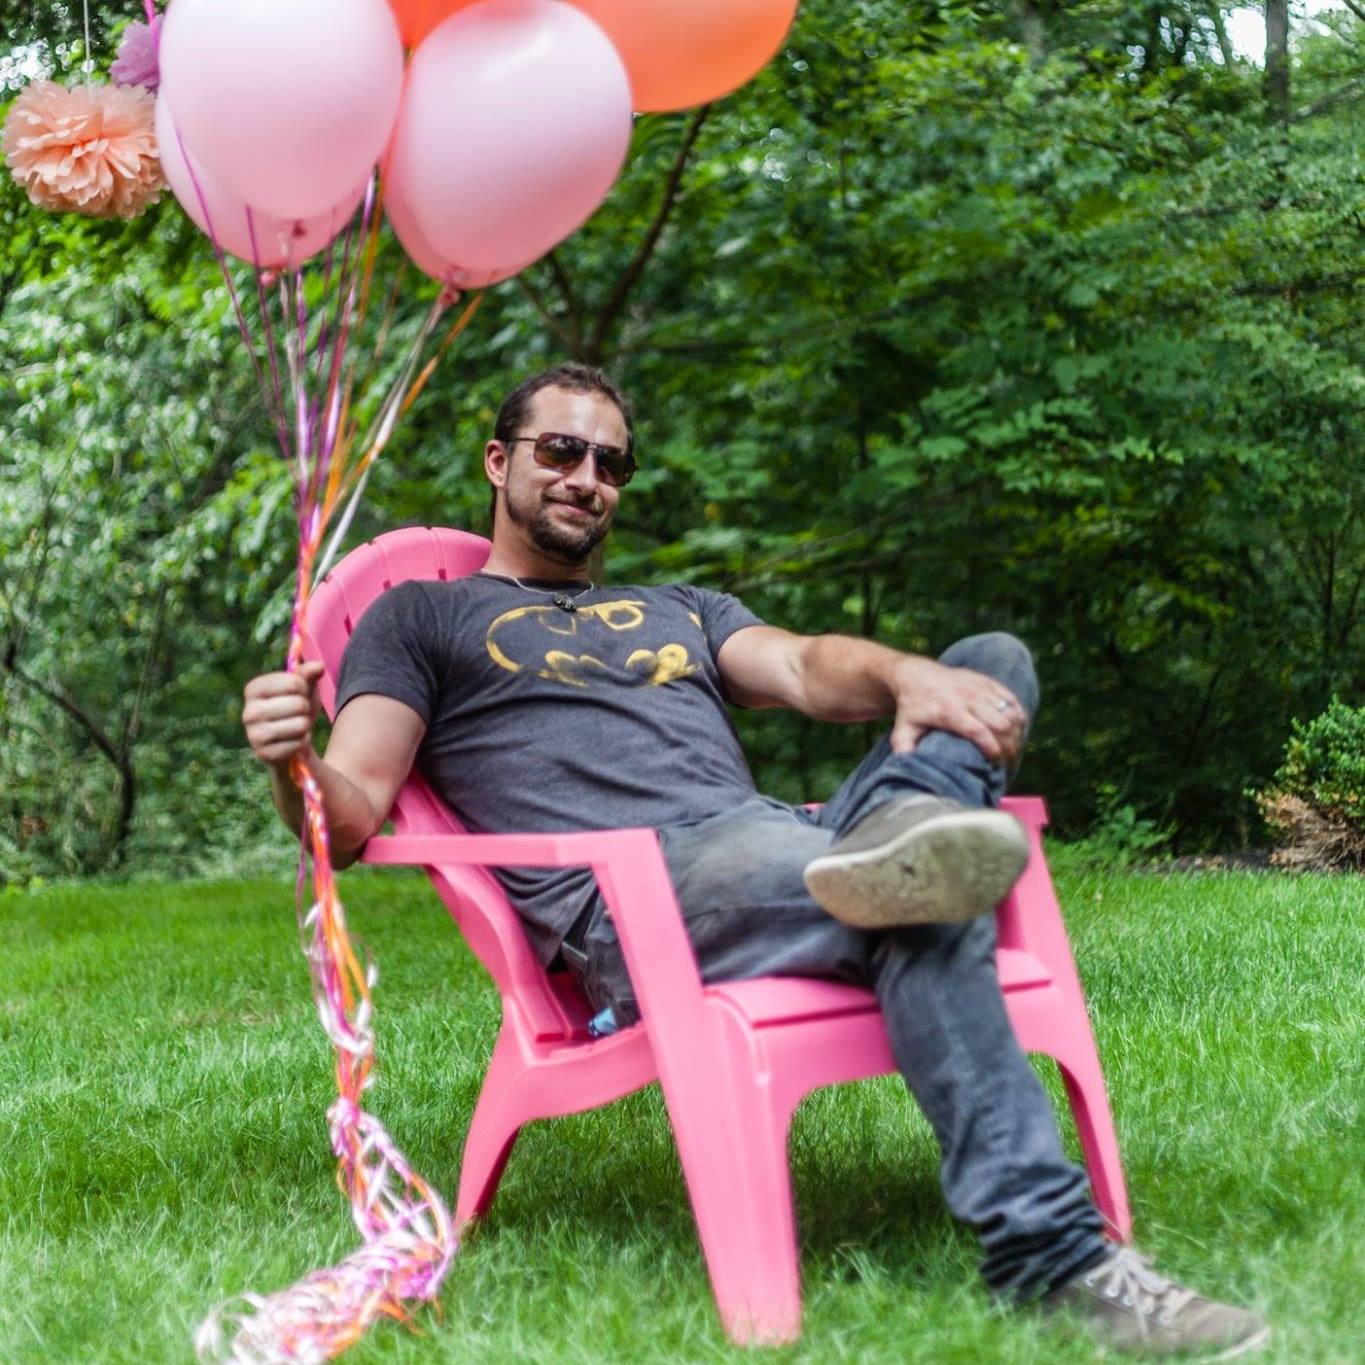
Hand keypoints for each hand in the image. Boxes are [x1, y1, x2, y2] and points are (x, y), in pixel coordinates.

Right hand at [242, 660, 323, 768]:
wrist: (290, 742)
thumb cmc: (296, 709)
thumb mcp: (303, 689)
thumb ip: (308, 675)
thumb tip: (318, 666)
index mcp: (253, 689)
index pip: (294, 683)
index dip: (304, 689)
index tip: (298, 694)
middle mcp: (248, 711)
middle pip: (299, 704)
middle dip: (305, 709)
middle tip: (297, 714)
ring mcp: (254, 735)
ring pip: (301, 725)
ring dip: (305, 726)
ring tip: (295, 727)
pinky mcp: (264, 754)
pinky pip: (300, 743)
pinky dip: (303, 742)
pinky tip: (293, 742)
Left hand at [888, 656, 1025, 765]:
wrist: (915, 675)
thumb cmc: (911, 708)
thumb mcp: (902, 730)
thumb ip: (905, 750)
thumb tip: (911, 770)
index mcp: (948, 710)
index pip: (978, 730)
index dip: (991, 748)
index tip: (995, 763)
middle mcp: (967, 697)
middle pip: (1000, 723)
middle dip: (1009, 745)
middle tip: (1007, 762)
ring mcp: (978, 687)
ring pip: (1010, 711)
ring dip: (1016, 733)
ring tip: (1013, 750)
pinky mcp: (987, 681)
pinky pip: (1012, 699)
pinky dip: (1018, 716)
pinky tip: (1017, 731)